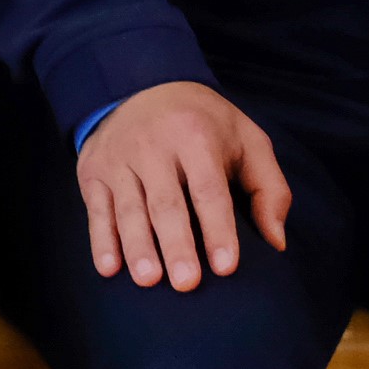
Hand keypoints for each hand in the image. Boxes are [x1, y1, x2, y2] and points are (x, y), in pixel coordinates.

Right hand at [77, 81, 292, 290]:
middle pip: (166, 202)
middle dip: (176, 244)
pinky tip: (110, 269)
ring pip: (129, 208)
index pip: (209, 190)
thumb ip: (270, 190)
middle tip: (186, 283)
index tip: (226, 267)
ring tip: (149, 280)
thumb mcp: (248, 141)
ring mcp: (119, 157)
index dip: (218, 229)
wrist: (143, 84)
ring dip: (137, 246)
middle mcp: (153, 144)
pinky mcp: (93, 169)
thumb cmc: (206, 126)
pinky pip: (97, 209)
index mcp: (196, 136)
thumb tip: (275, 242)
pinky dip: (101, 239)